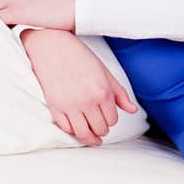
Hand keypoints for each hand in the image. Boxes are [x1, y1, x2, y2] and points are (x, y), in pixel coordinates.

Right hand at [22, 29, 137, 145]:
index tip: (107, 117)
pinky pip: (66, 128)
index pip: (112, 119)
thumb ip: (119, 93)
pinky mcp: (55, 106)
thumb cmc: (79, 55)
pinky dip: (72, 131)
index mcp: (102, 91)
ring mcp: (70, 105)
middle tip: (100, 127)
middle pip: (100, 129)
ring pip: (83, 134)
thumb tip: (132, 110)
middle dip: (102, 129)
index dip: (111, 120)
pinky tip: (76, 127)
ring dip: (89, 137)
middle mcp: (87, 101)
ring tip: (91, 136)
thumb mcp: (104, 71)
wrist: (51, 45)